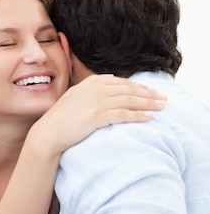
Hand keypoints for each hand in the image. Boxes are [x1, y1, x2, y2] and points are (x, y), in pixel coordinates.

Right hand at [31, 74, 166, 155]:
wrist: (48, 133)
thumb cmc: (62, 118)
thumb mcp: (77, 96)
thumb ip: (93, 88)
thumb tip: (111, 80)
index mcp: (91, 82)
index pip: (122, 83)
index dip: (140, 87)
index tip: (152, 92)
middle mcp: (95, 89)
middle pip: (129, 90)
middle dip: (149, 94)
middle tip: (164, 99)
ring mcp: (96, 102)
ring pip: (129, 100)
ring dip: (149, 103)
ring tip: (162, 107)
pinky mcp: (97, 116)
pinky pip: (123, 114)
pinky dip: (138, 115)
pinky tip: (149, 117)